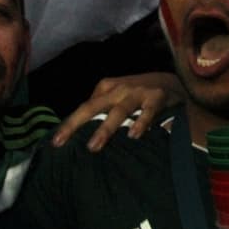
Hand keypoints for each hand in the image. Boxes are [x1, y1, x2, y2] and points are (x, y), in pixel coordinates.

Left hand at [52, 72, 184, 150]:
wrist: (172, 82)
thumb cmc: (138, 95)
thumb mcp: (117, 97)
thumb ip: (103, 110)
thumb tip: (80, 134)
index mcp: (106, 89)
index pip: (84, 108)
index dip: (69, 124)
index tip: (56, 143)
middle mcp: (119, 89)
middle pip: (93, 107)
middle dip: (76, 123)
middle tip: (62, 141)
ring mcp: (138, 92)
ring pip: (119, 111)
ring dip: (105, 128)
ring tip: (94, 146)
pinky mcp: (157, 96)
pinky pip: (148, 111)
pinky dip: (141, 122)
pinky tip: (134, 135)